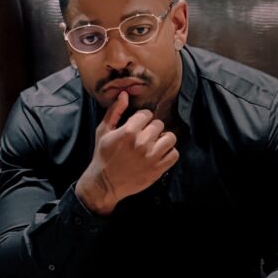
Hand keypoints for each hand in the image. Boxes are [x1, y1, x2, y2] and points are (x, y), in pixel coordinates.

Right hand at [76, 91, 179, 215]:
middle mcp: (142, 142)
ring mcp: (152, 156)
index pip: (147, 114)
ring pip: (170, 138)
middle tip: (145, 137)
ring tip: (155, 144)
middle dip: (152, 129)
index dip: (142, 119)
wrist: (105, 183)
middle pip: (159, 124)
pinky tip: (159, 154)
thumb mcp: (103, 131)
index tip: (138, 126)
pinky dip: (169, 153)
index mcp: (128, 131)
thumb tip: (125, 94)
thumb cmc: (103, 156)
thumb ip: (114, 112)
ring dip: (163, 139)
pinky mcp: (158, 169)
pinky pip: (174, 154)